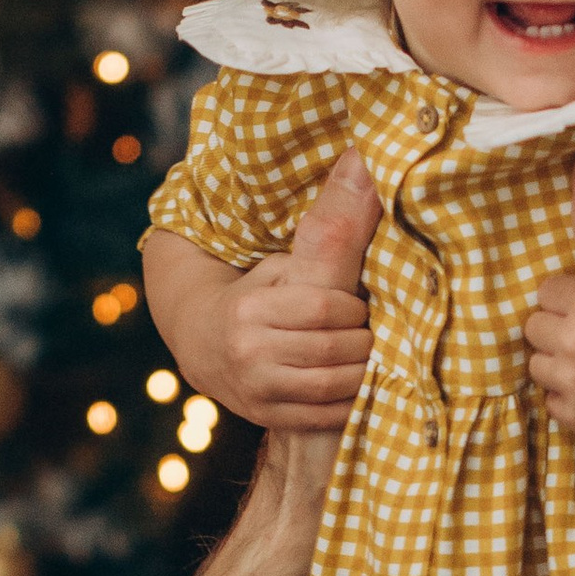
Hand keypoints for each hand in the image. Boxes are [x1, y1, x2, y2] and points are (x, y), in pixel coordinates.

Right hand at [154, 147, 379, 432]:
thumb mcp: (288, 257)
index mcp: (250, 308)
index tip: (358, 303)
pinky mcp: (267, 417)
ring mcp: (257, 390)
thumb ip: (332, 217)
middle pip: (334, 348)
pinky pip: (328, 418)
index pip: (325, 308)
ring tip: (370, 355)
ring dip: (364, 370)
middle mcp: (248, 351)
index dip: (354, 307)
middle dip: (364, 339)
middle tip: (370, 330)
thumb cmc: (260, 293)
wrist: (204, 345)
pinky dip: (353, 402)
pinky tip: (361, 385)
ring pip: (335, 385)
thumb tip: (367, 158)